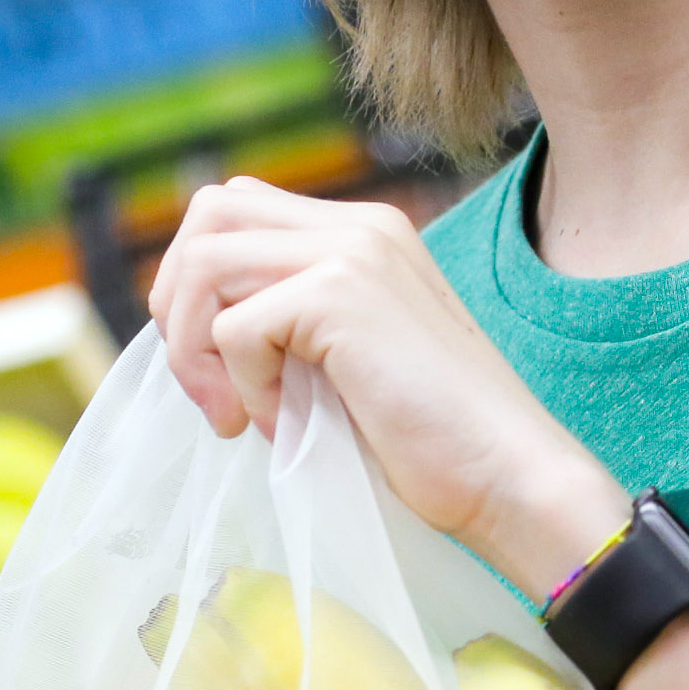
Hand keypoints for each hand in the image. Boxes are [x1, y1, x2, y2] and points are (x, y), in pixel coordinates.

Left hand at [149, 179, 626, 595]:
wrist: (509, 477)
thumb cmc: (431, 441)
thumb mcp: (347, 360)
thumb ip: (289, 324)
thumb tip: (188, 328)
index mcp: (364, 234)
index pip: (236, 212)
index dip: (198, 286)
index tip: (218, 373)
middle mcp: (359, 225)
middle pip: (210, 214)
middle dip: (178, 303)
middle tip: (209, 389)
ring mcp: (354, 251)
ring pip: (205, 263)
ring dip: (197, 350)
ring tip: (238, 415)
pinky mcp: (343, 294)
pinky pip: (236, 327)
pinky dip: (245, 386)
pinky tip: (287, 425)